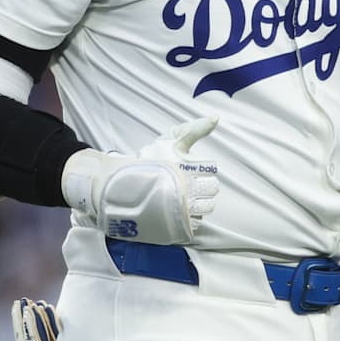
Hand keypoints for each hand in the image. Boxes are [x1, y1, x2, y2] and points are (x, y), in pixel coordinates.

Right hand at [62, 115, 220, 243]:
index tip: (196, 170)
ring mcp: (177, 207)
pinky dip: (192, 217)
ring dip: (201, 203)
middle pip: (211, 191)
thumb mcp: (171, 139)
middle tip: (192, 183)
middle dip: (205, 187)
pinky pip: (194, 222)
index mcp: (185, 169)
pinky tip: (182, 208)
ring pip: (205, 208)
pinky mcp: (172, 222)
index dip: (207, 172)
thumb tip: (215, 118)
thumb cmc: (152, 157)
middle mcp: (183, 189)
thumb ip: (194, 130)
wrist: (123, 180)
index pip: (212, 174)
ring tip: (188, 197)